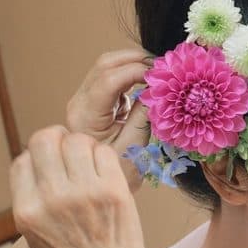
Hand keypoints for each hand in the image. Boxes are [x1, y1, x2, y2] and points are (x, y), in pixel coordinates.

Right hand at [10, 127, 149, 247]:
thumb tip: (38, 160)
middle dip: (56, 138)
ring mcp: (85, 193)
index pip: (22, 160)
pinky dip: (103, 155)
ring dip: (82, 143)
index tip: (49, 163)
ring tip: (88, 159)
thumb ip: (32, 199)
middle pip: (45, 140)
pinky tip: (104, 170)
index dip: (36, 156)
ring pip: (77, 140)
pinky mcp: (114, 190)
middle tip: (68, 148)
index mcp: (28, 211)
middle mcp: (53, 199)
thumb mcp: (35, 235)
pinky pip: (105, 152)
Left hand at [65, 49, 152, 190]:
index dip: (138, 71)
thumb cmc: (119, 174)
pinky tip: (153, 82)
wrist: (101, 188)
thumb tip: (160, 89)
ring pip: (109, 66)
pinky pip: (114, 78)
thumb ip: (145, 116)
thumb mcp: (136, 147)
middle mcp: (81, 103)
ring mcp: (86, 100)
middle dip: (137, 59)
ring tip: (163, 73)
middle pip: (106, 64)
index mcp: (86, 115)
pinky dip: (134, 75)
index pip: (109, 79)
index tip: (164, 75)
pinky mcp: (97, 102)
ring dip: (136, 64)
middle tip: (166, 67)